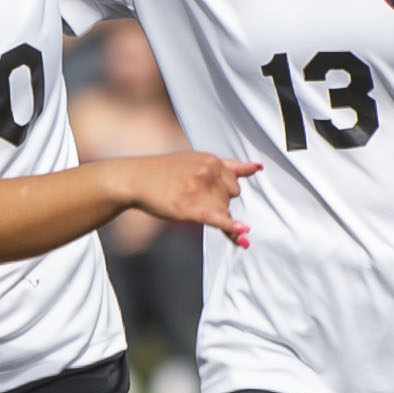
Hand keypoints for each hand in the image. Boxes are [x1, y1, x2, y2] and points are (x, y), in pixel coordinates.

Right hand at [113, 151, 260, 248]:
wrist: (136, 178)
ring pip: (224, 211)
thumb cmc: (165, 171)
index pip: (235, 183)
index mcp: (211, 160)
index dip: (225, 193)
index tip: (217, 198)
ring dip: (216, 217)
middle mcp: (209, 172)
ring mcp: (199, 190)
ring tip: (188, 207)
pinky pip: (216, 219)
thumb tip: (258, 167)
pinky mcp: (189, 208)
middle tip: (193, 199)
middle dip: (220, 203)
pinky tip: (242, 232)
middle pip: (231, 198)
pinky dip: (230, 227)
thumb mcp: (196, 159)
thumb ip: (228, 166)